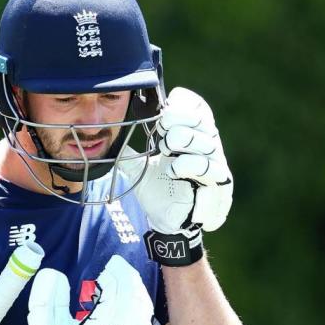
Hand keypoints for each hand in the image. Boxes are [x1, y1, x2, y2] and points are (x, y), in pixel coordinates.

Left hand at [132, 87, 233, 265]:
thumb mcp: (139, 169)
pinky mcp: (218, 184)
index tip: (164, 107)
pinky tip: (173, 169)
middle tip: (161, 130)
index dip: (184, 103)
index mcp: (192, 136)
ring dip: (182, 141)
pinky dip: (188, 165)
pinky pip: (209, 168)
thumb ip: (127, 154)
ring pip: (206, 141)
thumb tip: (107, 141)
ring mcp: (215, 164)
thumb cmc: (159, 191)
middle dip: (178, 119)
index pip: (198, 108)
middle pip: (201, 119)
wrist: (167, 222)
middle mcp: (208, 146)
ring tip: (164, 150)